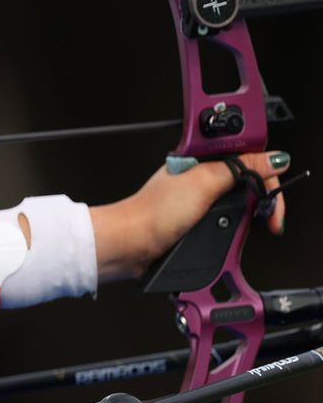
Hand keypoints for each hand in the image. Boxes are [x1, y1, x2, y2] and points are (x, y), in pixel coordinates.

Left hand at [91, 151, 290, 284]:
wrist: (130, 245)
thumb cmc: (152, 213)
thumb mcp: (204, 184)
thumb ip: (240, 169)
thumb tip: (272, 158)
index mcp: (200, 160)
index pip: (247, 159)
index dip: (266, 178)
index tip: (271, 199)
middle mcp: (198, 178)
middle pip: (245, 183)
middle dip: (258, 201)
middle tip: (267, 219)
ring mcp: (196, 200)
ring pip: (236, 205)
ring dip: (243, 218)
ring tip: (246, 229)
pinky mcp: (193, 221)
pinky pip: (223, 222)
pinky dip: (230, 231)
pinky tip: (229, 236)